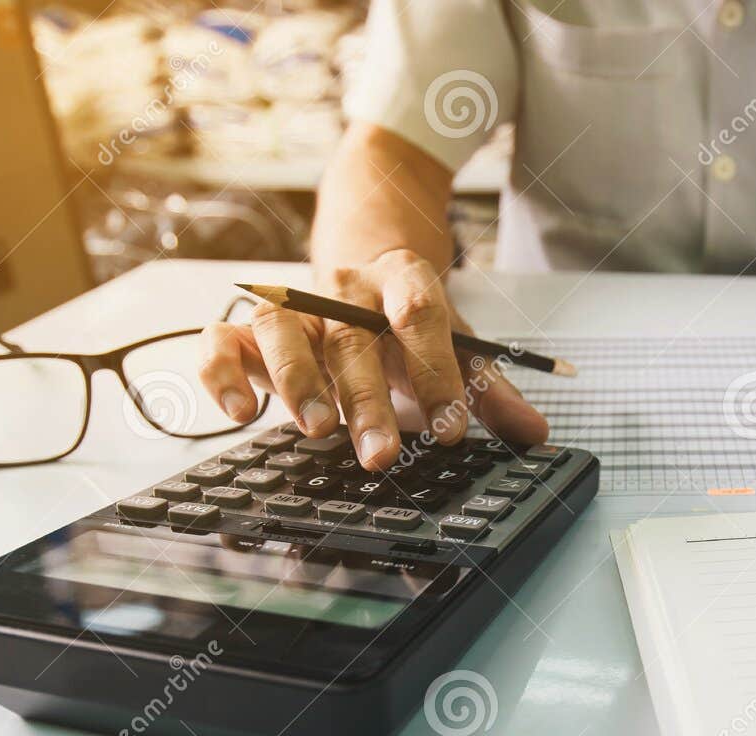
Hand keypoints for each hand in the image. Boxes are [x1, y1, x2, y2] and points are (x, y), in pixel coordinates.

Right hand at [197, 249, 547, 469]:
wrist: (360, 260)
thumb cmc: (407, 321)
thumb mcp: (455, 345)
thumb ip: (489, 390)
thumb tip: (534, 433)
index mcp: (401, 280)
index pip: (420, 316)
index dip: (436, 372)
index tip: (449, 429)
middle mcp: (341, 287)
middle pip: (351, 337)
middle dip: (367, 400)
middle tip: (381, 455)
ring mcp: (291, 304)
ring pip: (282, 329)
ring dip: (297, 381)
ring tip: (315, 431)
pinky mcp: (248, 328)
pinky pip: (221, 340)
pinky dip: (222, 374)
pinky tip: (240, 414)